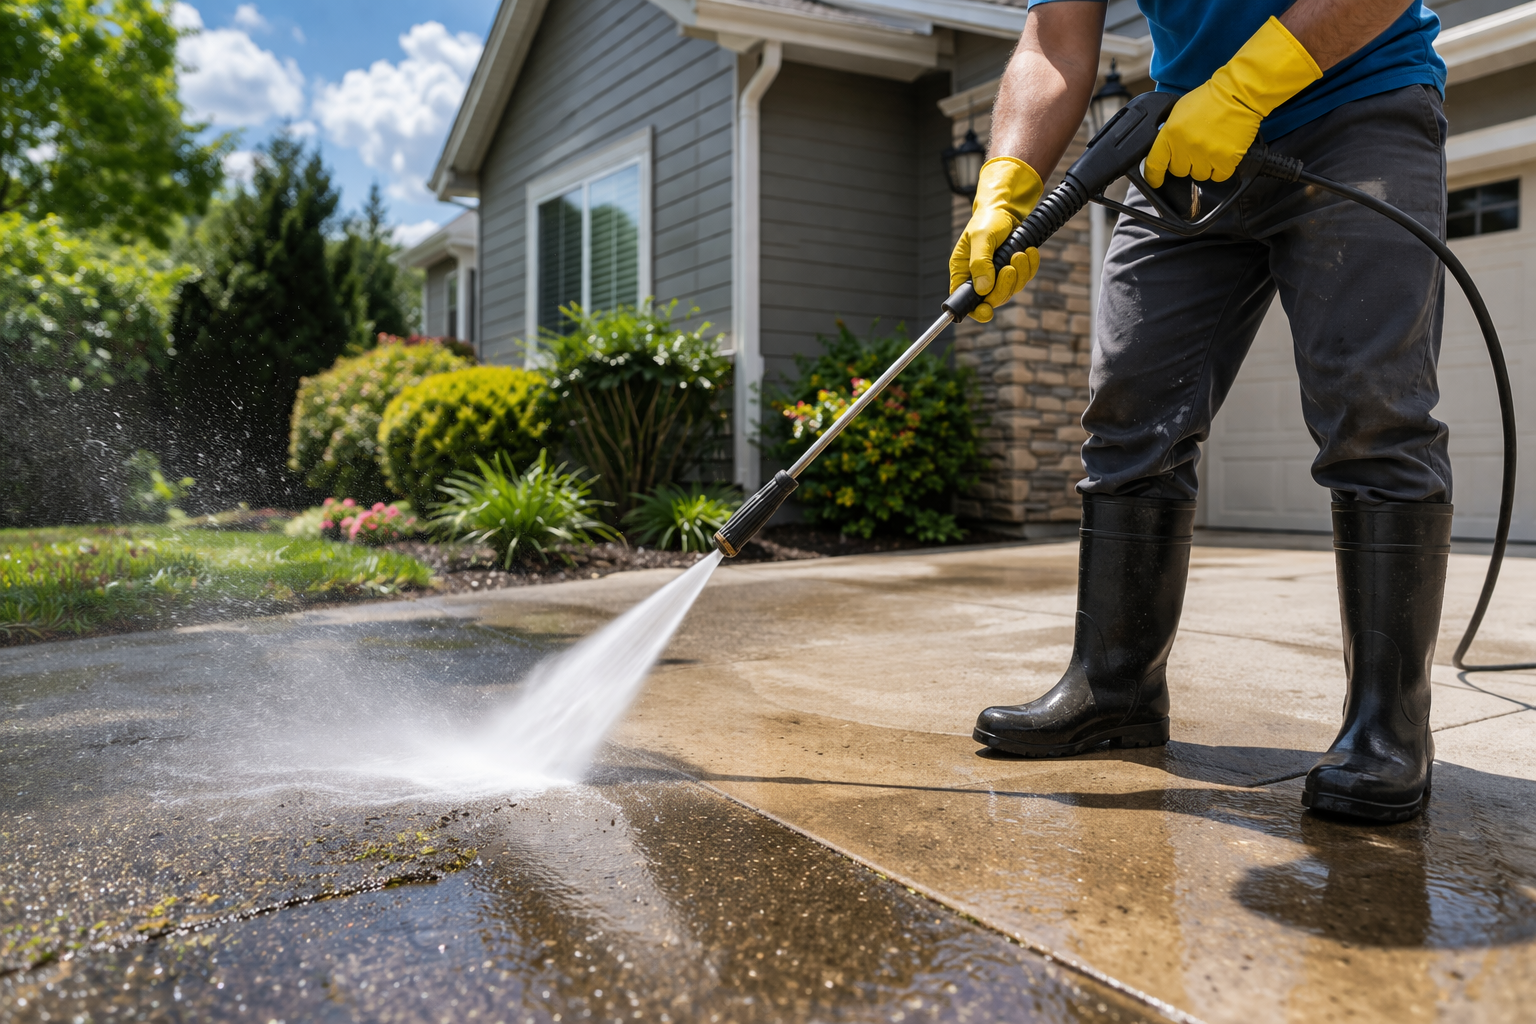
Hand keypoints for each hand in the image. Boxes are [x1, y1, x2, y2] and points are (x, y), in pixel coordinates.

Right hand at [949, 157, 1042, 322]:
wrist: (1006, 208)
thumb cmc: (988, 219)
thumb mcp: (981, 237)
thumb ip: (980, 262)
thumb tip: (983, 289)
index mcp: (963, 272)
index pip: (965, 301)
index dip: (976, 311)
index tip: (987, 312)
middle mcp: (978, 278)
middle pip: (992, 299)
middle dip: (1004, 286)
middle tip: (1010, 267)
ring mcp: (997, 276)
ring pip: (1011, 290)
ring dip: (1019, 274)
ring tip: (1020, 252)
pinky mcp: (1014, 271)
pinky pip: (1024, 279)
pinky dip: (1030, 267)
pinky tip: (1029, 251)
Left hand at [1144, 16, 1320, 187]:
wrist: (1245, 89)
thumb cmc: (1215, 95)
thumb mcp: (1181, 109)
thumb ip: (1169, 131)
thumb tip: (1158, 149)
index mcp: (1170, 134)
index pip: (1154, 166)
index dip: (1152, 176)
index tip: (1153, 180)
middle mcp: (1185, 147)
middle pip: (1180, 172)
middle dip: (1186, 164)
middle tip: (1196, 148)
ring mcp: (1205, 155)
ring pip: (1200, 176)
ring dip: (1206, 165)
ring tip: (1213, 145)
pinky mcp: (1226, 161)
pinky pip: (1220, 177)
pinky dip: (1223, 168)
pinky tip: (1226, 150)